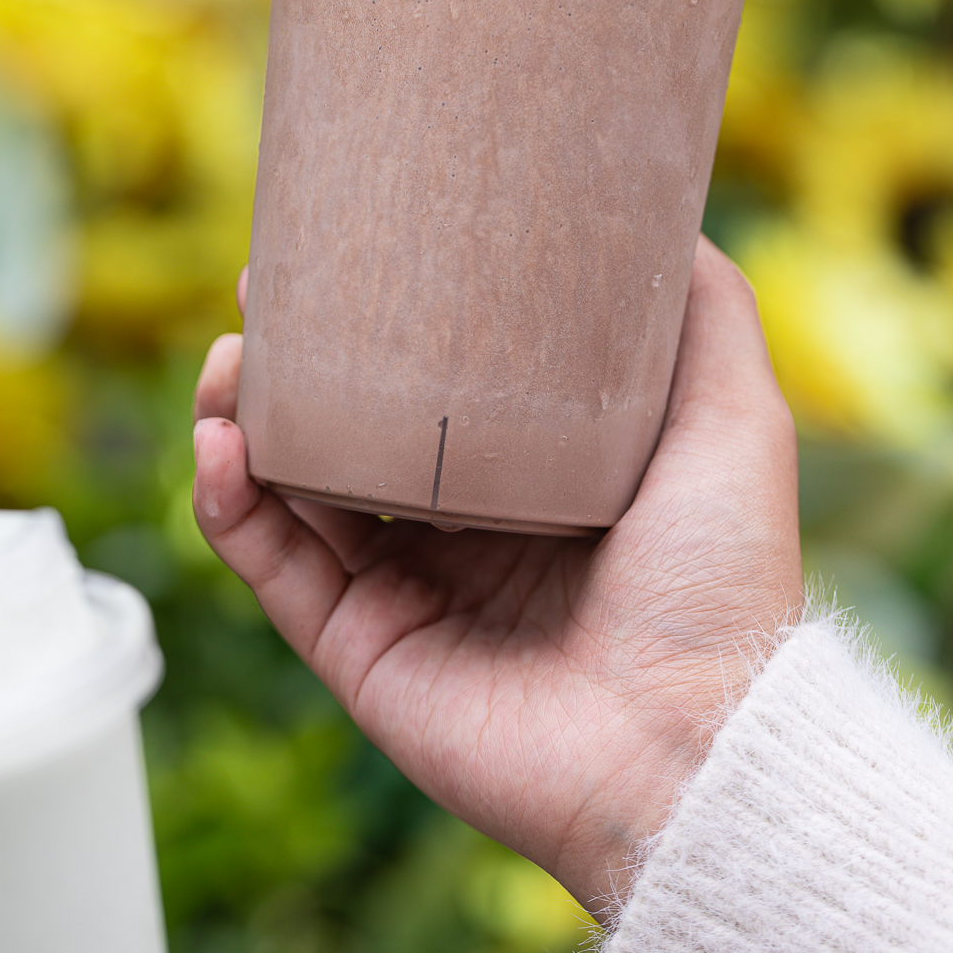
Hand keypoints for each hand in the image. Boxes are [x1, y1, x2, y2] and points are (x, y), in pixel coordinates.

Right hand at [193, 240, 801, 914]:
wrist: (692, 738)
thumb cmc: (719, 577)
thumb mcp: (733, 417)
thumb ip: (703, 313)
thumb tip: (660, 213)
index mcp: (530, 479)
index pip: (432, 387)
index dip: (382, 323)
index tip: (340, 250)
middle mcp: (459, 532)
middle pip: (345, 433)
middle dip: (292, 364)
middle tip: (260, 298)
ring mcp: (405, 594)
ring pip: (292, 492)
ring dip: (239, 421)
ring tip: (226, 363)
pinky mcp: (360, 651)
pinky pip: (273, 569)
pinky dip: (231, 506)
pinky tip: (218, 445)